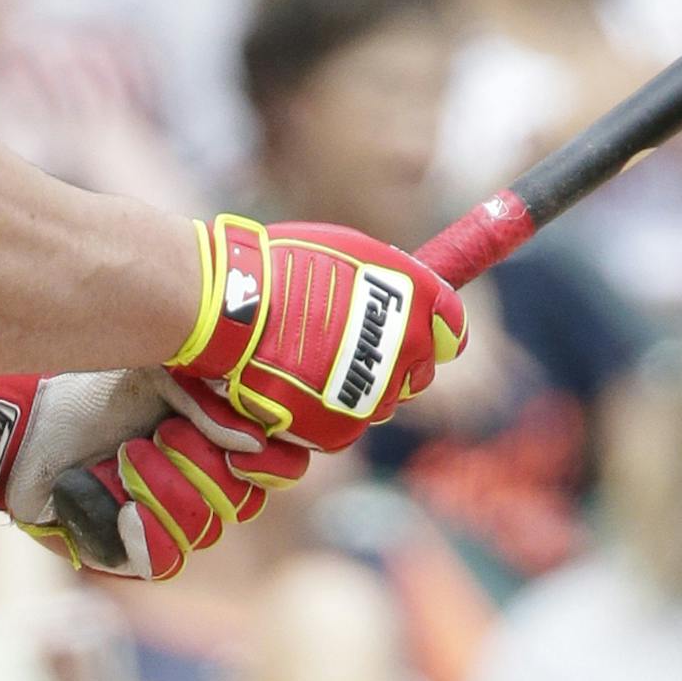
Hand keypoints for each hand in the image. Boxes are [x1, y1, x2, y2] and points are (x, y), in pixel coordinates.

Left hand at [0, 368, 304, 576]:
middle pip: (244, 500)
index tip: (245, 443)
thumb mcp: (157, 374)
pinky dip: (148, 528)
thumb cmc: (90, 394)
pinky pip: (165, 560)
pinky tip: (123, 502)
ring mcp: (170, 525)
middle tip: (162, 433)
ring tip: (126, 455)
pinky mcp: (131, 555)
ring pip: (205, 528)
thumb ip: (207, 399)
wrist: (27, 423)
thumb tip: (252, 442)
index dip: (273, 462)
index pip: (280, 468)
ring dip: (164, 486)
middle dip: (202, 464)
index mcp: (222, 444)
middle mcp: (206, 489)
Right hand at [170, 214, 466, 451]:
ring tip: (308, 361)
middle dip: (390, 361)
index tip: (414, 331)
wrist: (229, 307)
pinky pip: (343, 424)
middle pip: (419, 371)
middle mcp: (408, 350)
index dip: (432, 331)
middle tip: (345, 344)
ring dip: (355, 386)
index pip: (451, 328)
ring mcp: (376, 394)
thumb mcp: (347, 251)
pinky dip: (322, 409)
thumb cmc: (278, 267)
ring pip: (379, 401)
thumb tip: (412, 301)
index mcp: (416, 299)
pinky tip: (291, 383)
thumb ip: (388, 282)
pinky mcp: (341, 428)